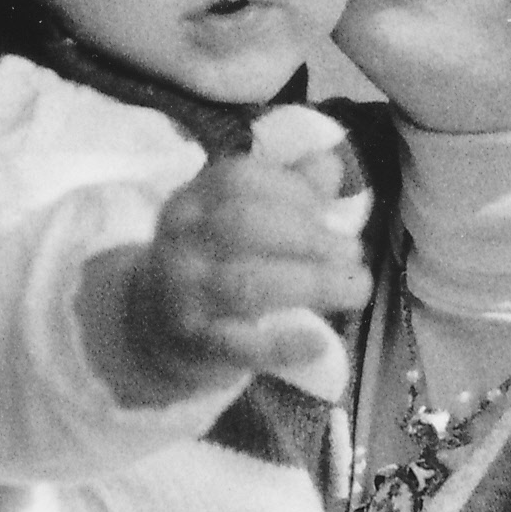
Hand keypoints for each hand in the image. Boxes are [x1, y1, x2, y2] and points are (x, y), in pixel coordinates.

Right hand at [123, 152, 371, 400]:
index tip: (328, 212)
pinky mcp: (193, 343)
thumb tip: (330, 166)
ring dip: (312, 284)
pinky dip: (283, 345)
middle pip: (243, 226)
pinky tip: (319, 342)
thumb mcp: (238, 221)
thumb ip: (287, 190)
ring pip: (245, 285)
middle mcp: (181, 241)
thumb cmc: (215, 266)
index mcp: (193, 200)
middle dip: (310, 236)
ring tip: (356, 289)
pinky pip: (239, 345)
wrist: (154, 328)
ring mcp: (182, 294)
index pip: (238, 179)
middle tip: (352, 253)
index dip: (293, 190)